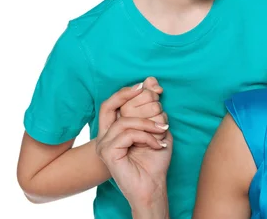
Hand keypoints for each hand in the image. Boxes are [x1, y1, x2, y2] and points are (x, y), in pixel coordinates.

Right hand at [96, 84, 172, 211]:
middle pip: (108, 105)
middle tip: (155, 95)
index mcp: (114, 128)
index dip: (128, 91)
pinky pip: (128, 134)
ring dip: (149, 124)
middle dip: (130, 96)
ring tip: (162, 132)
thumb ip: (153, 108)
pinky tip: (157, 145)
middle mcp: (105, 135)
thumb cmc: (155, 159)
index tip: (148, 85)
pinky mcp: (107, 153)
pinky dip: (147, 137)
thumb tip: (151, 81)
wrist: (154, 185)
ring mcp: (104, 145)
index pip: (113, 102)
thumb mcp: (157, 128)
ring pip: (125, 121)